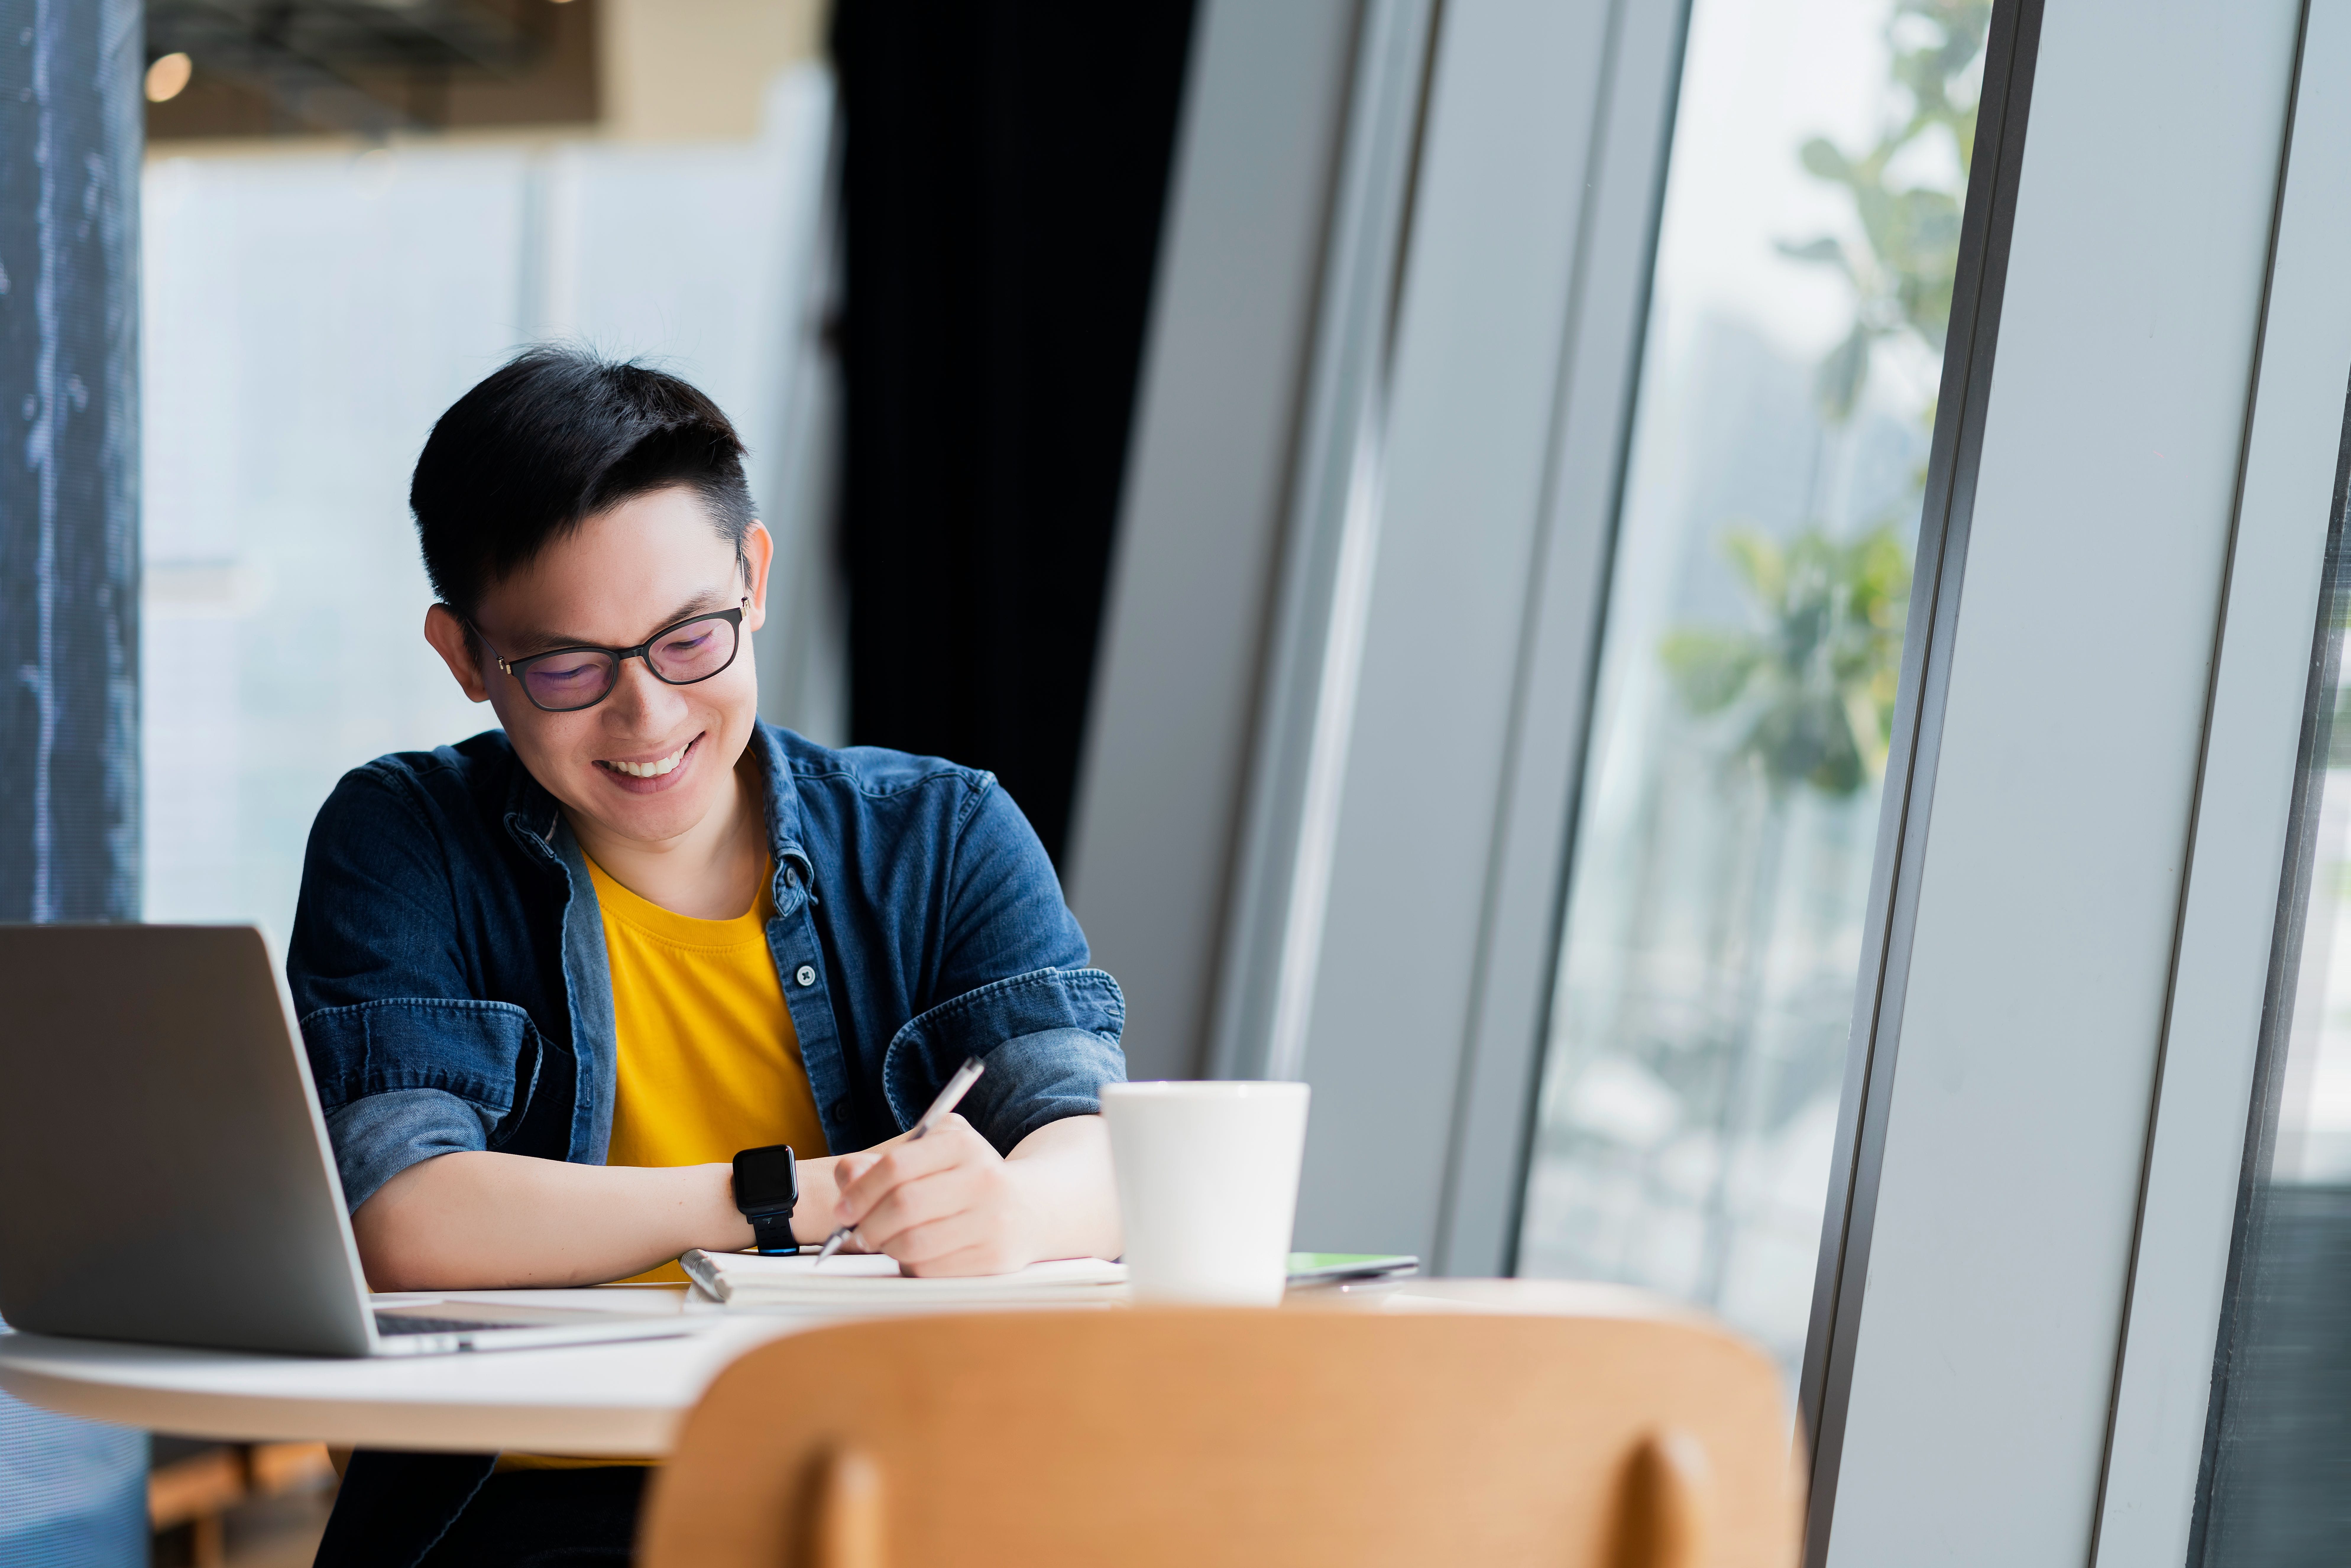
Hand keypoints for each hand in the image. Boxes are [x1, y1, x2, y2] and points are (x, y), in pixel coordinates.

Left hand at [830, 1114, 1039, 1276]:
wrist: (1031, 1208)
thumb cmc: (966, 1179)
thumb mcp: (932, 1154)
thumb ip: (882, 1162)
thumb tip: (848, 1175)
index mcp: (962, 1144)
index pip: (897, 1165)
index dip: (860, 1191)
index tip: (843, 1210)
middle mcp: (983, 1177)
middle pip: (903, 1205)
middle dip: (868, 1224)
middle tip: (858, 1232)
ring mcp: (992, 1219)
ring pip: (914, 1243)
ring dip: (887, 1248)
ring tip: (886, 1242)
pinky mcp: (994, 1257)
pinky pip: (931, 1270)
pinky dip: (911, 1266)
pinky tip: (915, 1255)